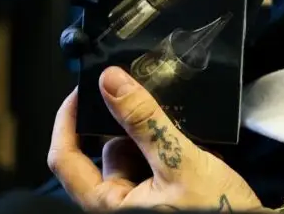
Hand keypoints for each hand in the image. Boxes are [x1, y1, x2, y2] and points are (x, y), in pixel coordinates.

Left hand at [48, 66, 262, 211]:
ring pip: (135, 153)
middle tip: (154, 106)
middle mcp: (120, 205)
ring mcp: (143, 202)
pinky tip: (195, 142)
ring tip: (181, 128)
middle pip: (106, 151)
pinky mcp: (166, 198)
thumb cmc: (217, 212)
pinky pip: (157, 162)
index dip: (67, 120)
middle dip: (130, 126)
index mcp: (108, 205)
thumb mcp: (179, 161)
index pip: (65, 158)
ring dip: (155, 134)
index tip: (82, 89)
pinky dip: (171, 146)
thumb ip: (144, 121)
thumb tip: (110, 82)